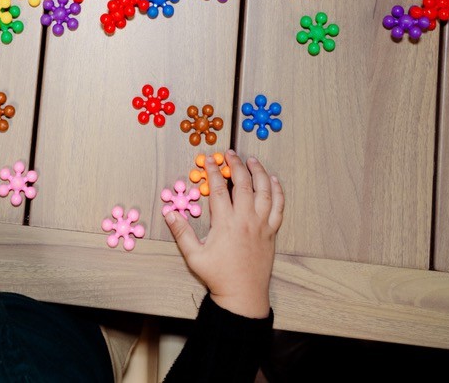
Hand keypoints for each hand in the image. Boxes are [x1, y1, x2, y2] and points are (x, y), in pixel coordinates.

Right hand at [165, 151, 283, 318]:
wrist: (243, 295)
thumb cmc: (218, 276)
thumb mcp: (194, 256)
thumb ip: (181, 232)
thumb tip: (170, 213)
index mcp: (226, 223)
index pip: (218, 188)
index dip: (213, 171)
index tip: (209, 159)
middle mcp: (246, 219)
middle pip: (243, 183)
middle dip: (235, 165)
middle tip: (229, 154)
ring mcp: (261, 224)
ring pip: (264, 191)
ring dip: (258, 172)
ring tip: (252, 160)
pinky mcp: (271, 232)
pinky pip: (278, 207)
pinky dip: (277, 191)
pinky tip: (273, 181)